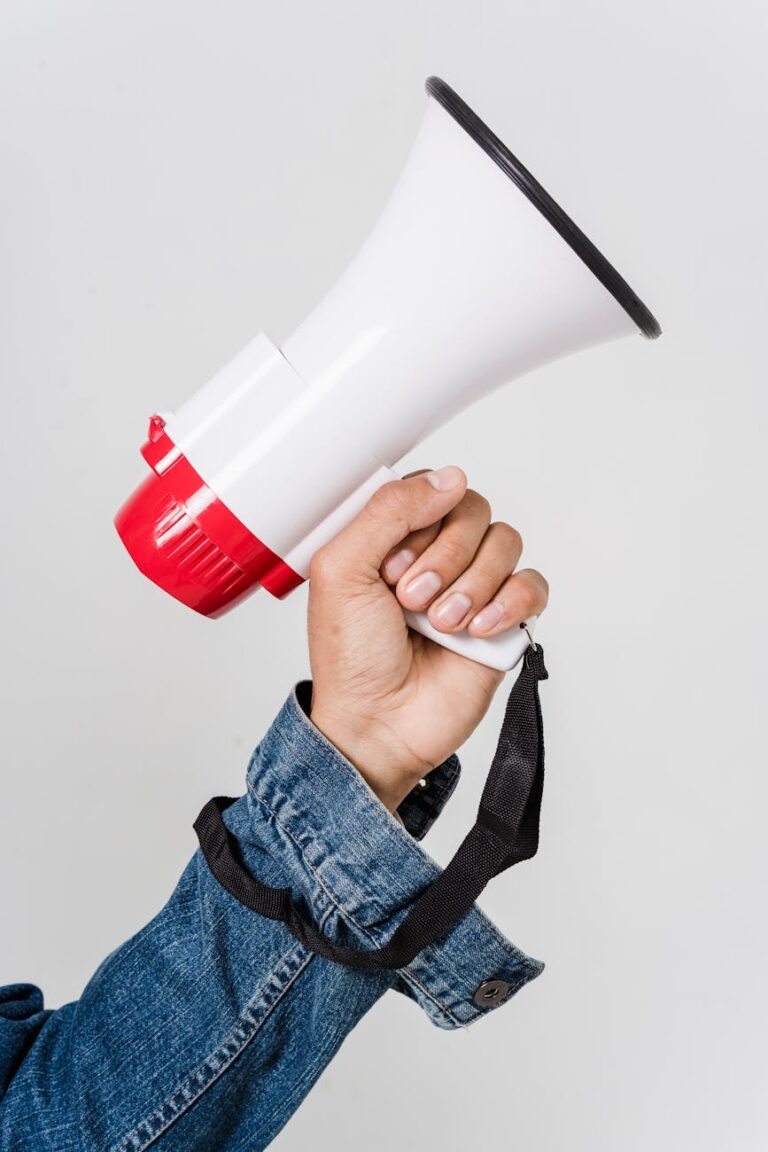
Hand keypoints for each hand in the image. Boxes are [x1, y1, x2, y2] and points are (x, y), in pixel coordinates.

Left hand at [307, 466, 548, 810]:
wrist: (377, 724)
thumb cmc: (350, 658)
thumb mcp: (341, 569)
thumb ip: (388, 510)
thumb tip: (449, 477)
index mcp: (396, 537)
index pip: (433, 488)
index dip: (420, 520)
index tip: (390, 566)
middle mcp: (438, 556)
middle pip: (474, 510)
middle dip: (445, 557)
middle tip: (412, 599)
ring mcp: (475, 587)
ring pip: (506, 542)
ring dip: (473, 584)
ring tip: (442, 623)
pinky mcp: (505, 621)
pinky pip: (534, 584)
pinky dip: (510, 603)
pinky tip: (478, 630)